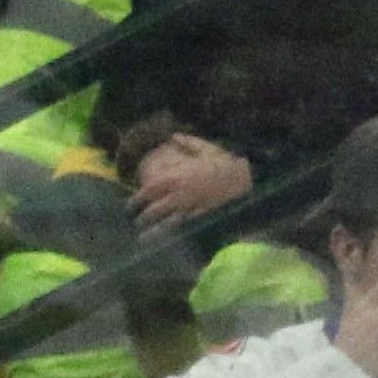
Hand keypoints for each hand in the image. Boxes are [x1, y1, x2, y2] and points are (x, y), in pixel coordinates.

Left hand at [132, 134, 252, 231]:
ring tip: (142, 239)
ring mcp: (190, 209)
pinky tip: (165, 243)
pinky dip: (172, 236)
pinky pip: (182, 230)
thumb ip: (188, 143)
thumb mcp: (207, 149)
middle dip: (142, 218)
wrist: (248, 179)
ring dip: (152, 232)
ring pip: (164, 223)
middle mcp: (179, 194)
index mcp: (176, 177)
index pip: (148, 191)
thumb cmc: (227, 163)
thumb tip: (174, 135)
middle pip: (153, 210)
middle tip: (137, 223)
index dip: (136, 199)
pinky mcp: (201, 219)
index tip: (129, 205)